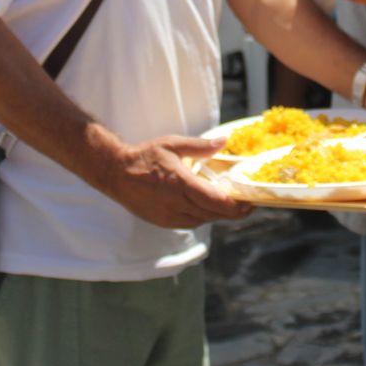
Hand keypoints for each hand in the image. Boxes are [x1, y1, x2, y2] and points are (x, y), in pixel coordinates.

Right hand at [104, 135, 253, 228]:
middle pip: (213, 214)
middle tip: (245, 204)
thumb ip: (200, 146)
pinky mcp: (163, 222)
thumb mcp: (173, 144)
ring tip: (227, 204)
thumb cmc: (145, 156)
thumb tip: (224, 142)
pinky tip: (205, 207)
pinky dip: (202, 217)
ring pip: (203, 221)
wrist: (116, 173)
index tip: (250, 203)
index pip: (217, 202)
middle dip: (232, 211)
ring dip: (217, 214)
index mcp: (181, 184)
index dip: (237, 207)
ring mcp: (169, 216)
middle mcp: (176, 204)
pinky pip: (190, 223)